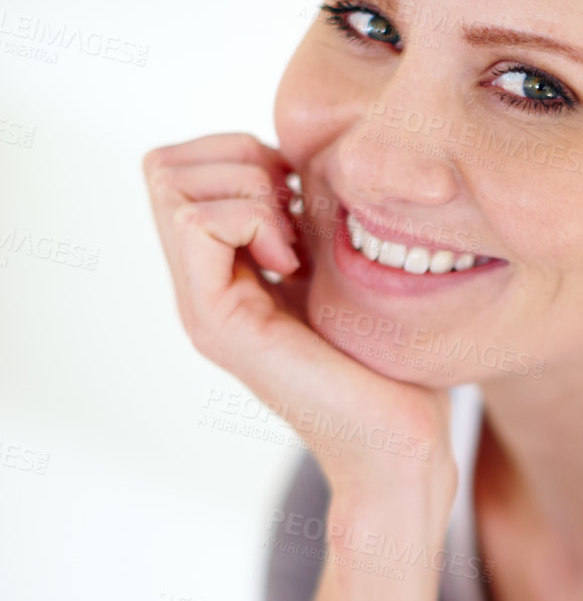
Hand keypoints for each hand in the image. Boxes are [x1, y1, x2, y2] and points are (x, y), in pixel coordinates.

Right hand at [143, 134, 455, 510]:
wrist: (401, 445)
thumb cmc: (394, 365)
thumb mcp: (347, 269)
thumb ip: (312, 221)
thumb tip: (300, 157)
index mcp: (226, 274)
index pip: (179, 167)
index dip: (240, 154)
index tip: (301, 198)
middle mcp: (201, 289)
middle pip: (164, 168)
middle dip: (238, 162)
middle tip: (296, 213)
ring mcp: (203, 307)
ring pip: (173, 185)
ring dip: (249, 190)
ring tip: (297, 242)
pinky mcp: (219, 323)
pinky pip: (198, 222)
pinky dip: (252, 218)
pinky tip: (294, 262)